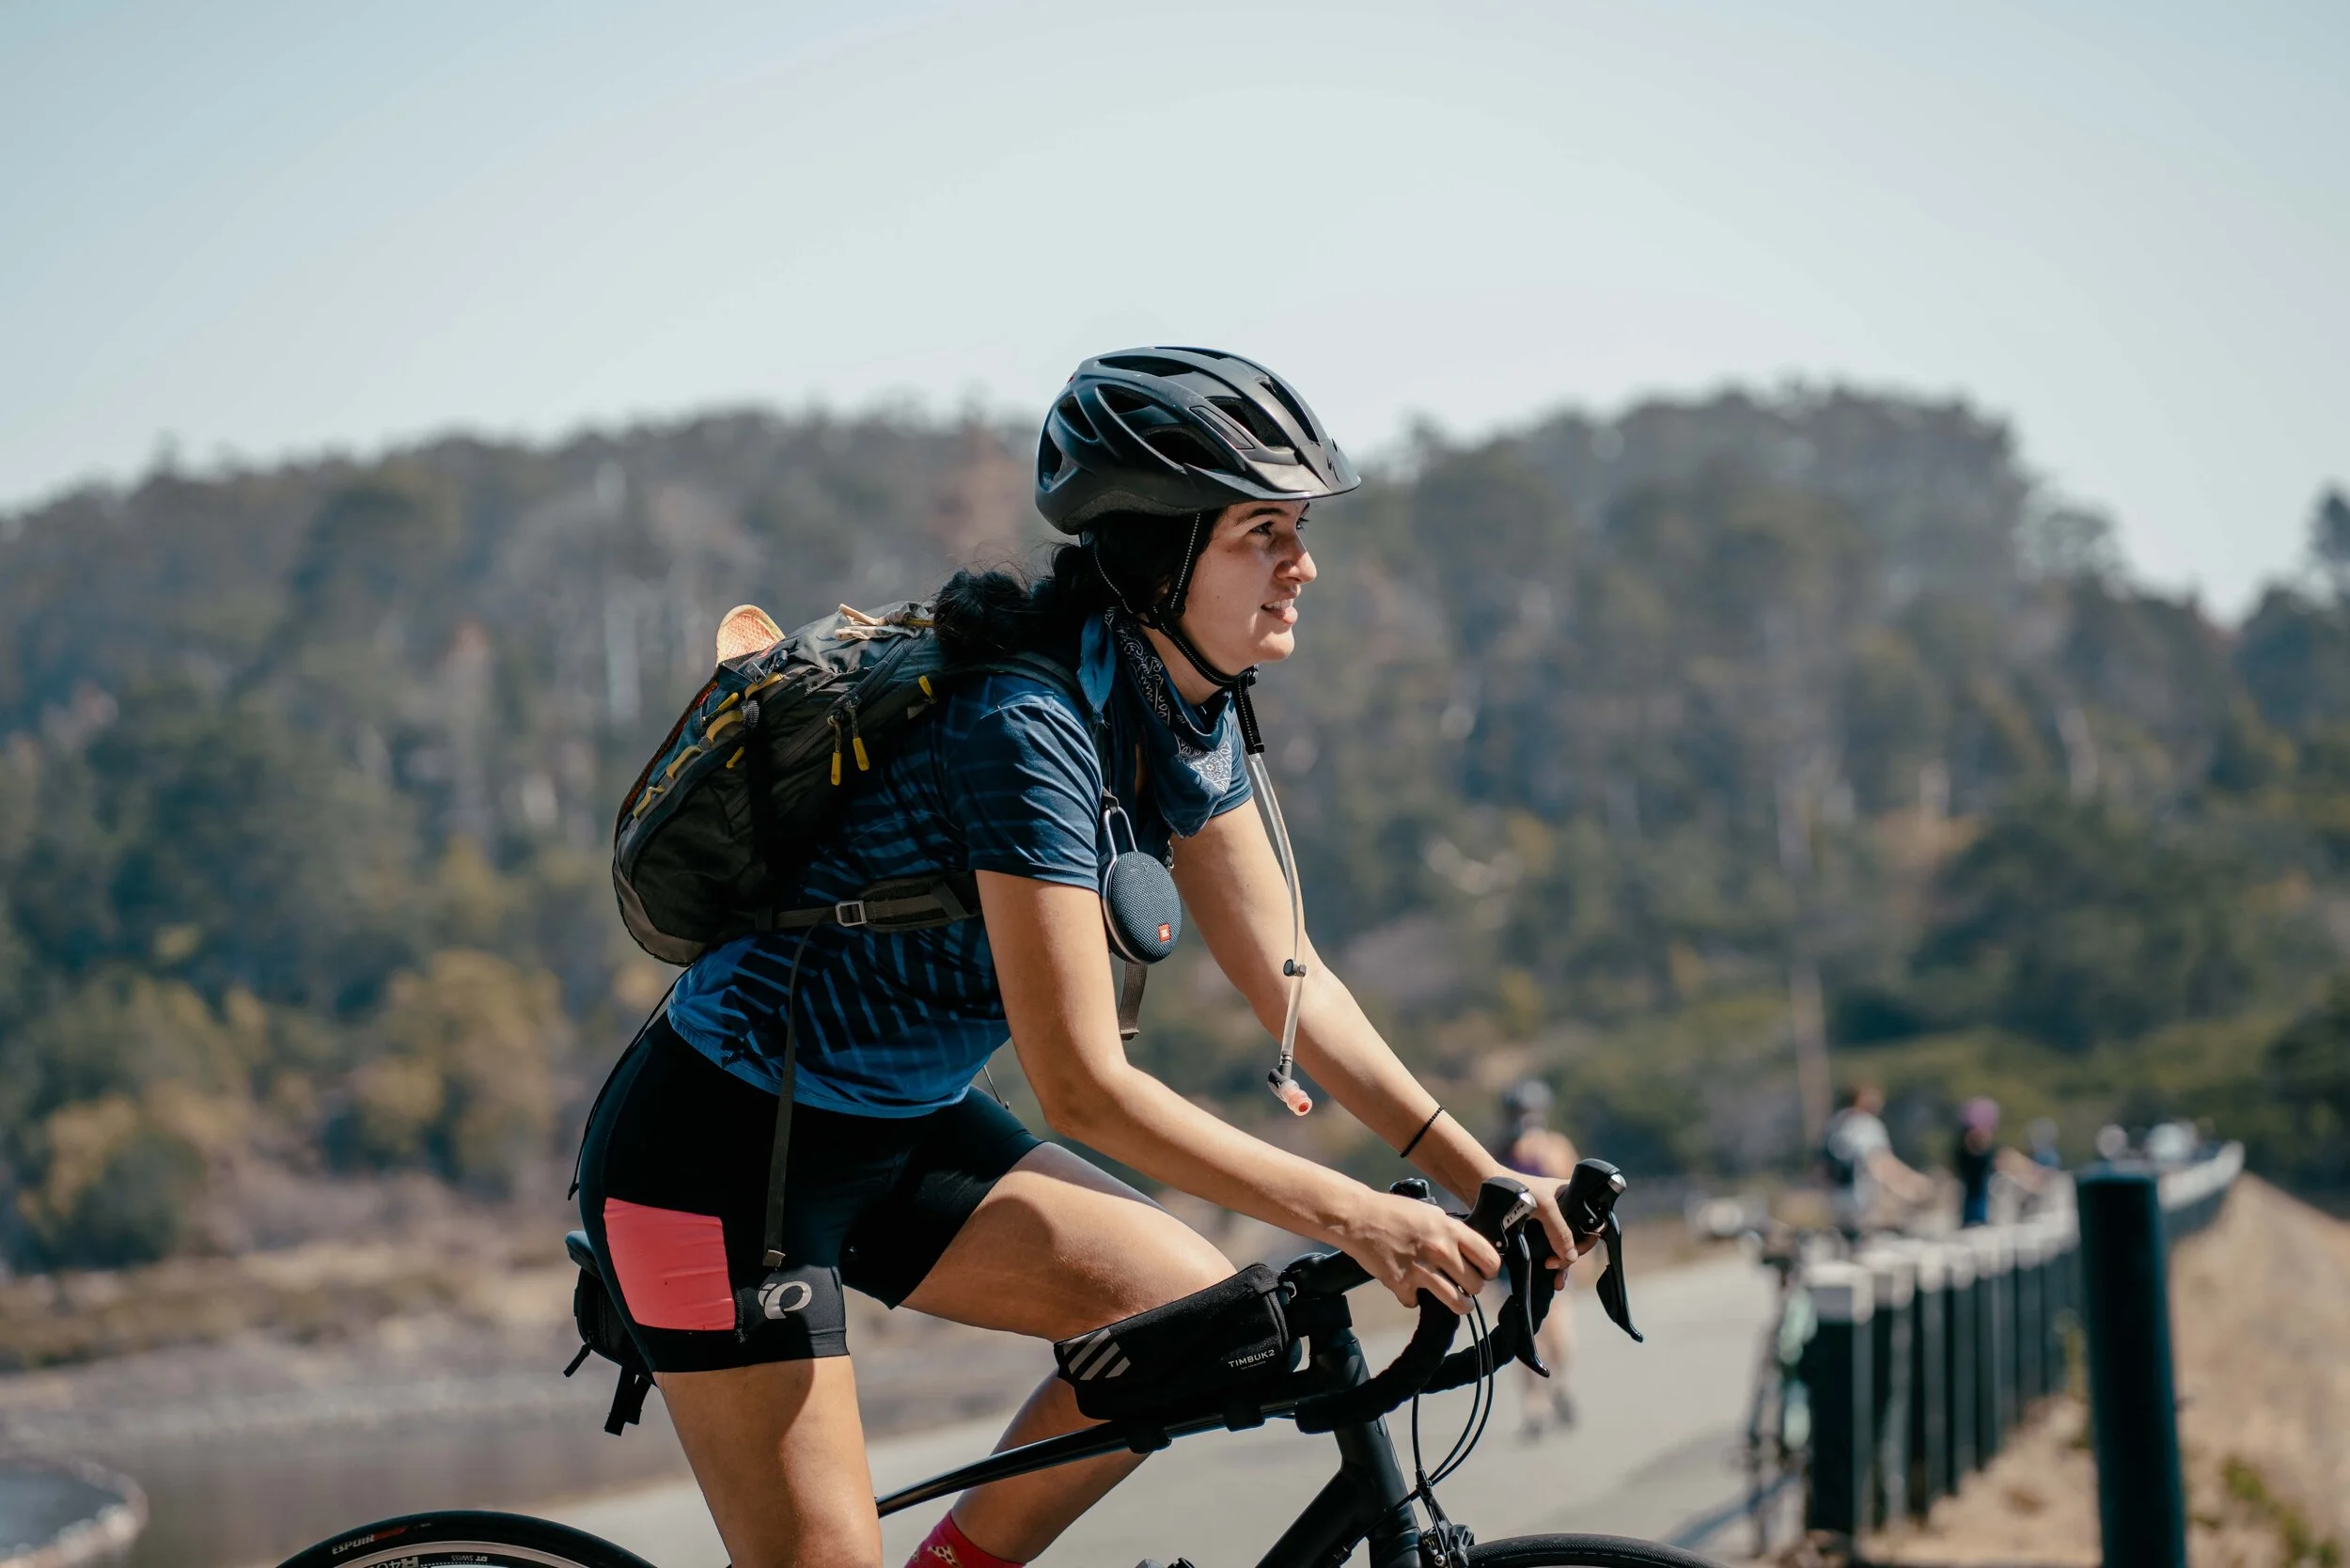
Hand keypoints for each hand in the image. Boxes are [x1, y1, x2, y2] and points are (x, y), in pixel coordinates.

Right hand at [1332, 1189, 1499, 1311]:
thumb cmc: (1395, 1212)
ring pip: (1458, 1303)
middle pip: (1476, 1285)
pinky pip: (1417, 1303)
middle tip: (1463, 1284)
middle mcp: (1441, 1251)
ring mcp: (1422, 1270)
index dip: (1490, 1270)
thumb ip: (1452, 1232)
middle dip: (1472, 1287)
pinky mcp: (1402, 1285)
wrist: (1359, 1218)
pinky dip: (1413, 1298)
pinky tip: (1409, 1288)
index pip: (1490, 1260)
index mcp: (1451, 1230)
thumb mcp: (1432, 1214)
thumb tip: (1469, 1251)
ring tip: (1454, 1300)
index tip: (1483, 1272)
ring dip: (1457, 1303)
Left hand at [1514, 1173, 1605, 1283]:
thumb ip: (1559, 1231)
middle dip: (1570, 1256)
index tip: (1573, 1252)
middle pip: (1577, 1239)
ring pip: (1563, 1247)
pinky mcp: (1535, 1231)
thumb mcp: (1544, 1207)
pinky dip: (1551, 1263)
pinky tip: (1551, 1277)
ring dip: (1561, 1264)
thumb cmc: (1517, 1187)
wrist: (1486, 1185)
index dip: (1585, 1241)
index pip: (1591, 1223)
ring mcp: (1549, 1222)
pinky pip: (1549, 1250)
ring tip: (1555, 1279)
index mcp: (1572, 1196)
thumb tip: (1571, 1257)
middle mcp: (1564, 1209)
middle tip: (1554, 1265)